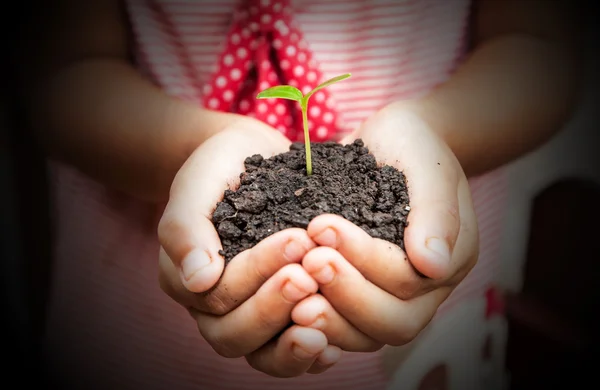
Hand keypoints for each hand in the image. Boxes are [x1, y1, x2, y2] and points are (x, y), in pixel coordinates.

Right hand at [158, 118, 341, 376]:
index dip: (255, 272)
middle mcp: (213, 308)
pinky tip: (334, 345)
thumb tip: (198, 280)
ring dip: (291, 346)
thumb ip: (186, 228)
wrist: (249, 160)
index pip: (216, 294)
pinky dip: (309, 355)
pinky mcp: (280, 319)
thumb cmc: (220, 169)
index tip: (296, 240)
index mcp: (186, 279)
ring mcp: (247, 317)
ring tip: (323, 328)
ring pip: (260, 355)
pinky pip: (287, 353)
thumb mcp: (198, 184)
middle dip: (273, 308)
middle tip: (309, 276)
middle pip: (233, 334)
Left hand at [291, 103, 478, 350]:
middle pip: (394, 322)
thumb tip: (434, 266)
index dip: (365, 259)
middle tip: (308, 262)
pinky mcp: (364, 294)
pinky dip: (320, 322)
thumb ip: (435, 211)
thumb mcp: (429, 164)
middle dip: (347, 294)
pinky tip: (290, 306)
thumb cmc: (412, 145)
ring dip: (330, 317)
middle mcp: (427, 288)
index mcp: (451, 258)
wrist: (390, 143)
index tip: (321, 225)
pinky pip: (347, 327)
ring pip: (369, 335)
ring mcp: (394, 297)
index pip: (410, 280)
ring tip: (293, 292)